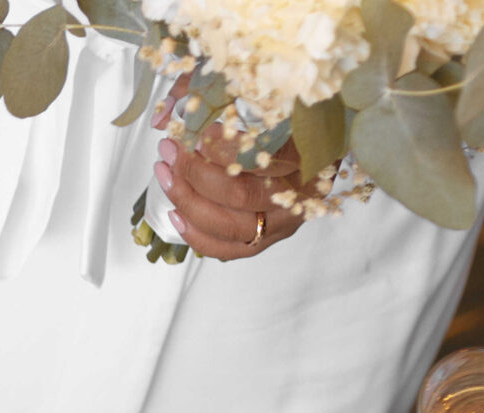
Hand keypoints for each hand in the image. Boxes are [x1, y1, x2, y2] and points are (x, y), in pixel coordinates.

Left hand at [155, 89, 305, 260]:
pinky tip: (175, 215)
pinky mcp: (266, 239)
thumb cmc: (291, 118)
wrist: (319, 150)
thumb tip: (170, 112)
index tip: (196, 132)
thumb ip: (223, 93)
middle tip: (169, 148)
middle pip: (239, 194)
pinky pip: (228, 249)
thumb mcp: (269, 96)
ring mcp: (283, 222)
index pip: (260, 157)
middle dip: (193, 172)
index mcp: (310, 154)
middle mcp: (300, 195)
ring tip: (164, 174)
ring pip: (229, 225)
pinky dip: (197, 235)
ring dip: (187, 201)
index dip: (221, 148)